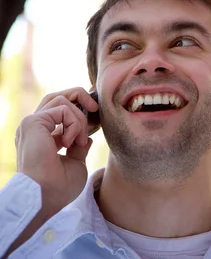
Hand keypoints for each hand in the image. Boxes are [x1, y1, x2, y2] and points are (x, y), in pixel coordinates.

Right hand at [15, 87, 98, 212]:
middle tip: (95, 109)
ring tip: (79, 140)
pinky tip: (71, 141)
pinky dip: (74, 123)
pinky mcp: (33, 122)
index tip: (94, 123)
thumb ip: (79, 147)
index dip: (80, 111)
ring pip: (62, 100)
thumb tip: (87, 138)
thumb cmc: (59, 187)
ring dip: (79, 118)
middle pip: (57, 97)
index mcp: (42, 137)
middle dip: (80, 97)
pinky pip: (62, 108)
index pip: (60, 111)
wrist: (46, 197)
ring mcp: (31, 124)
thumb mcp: (75, 163)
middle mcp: (34, 128)